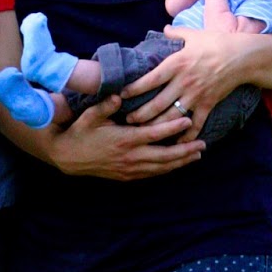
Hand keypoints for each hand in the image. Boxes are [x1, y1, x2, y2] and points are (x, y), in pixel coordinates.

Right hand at [52, 95, 203, 180]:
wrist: (68, 157)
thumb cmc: (80, 132)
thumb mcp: (90, 116)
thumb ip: (106, 105)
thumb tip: (119, 95)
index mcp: (124, 139)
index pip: (154, 134)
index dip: (172, 128)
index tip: (187, 121)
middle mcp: (130, 157)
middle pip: (164, 156)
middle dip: (185, 150)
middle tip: (203, 145)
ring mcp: (129, 169)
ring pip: (161, 167)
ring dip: (180, 162)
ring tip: (196, 155)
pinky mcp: (127, 176)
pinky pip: (152, 174)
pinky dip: (167, 169)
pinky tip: (177, 165)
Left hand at [120, 28, 245, 140]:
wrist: (243, 56)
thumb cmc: (217, 42)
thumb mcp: (194, 35)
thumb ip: (176, 33)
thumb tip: (164, 28)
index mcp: (176, 64)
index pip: (150, 80)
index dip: (134, 89)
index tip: (121, 95)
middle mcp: (183, 82)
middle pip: (157, 104)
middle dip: (141, 115)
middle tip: (128, 121)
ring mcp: (196, 95)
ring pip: (172, 116)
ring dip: (158, 127)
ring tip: (145, 132)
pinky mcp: (208, 104)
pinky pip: (196, 124)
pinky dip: (186, 135)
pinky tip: (176, 142)